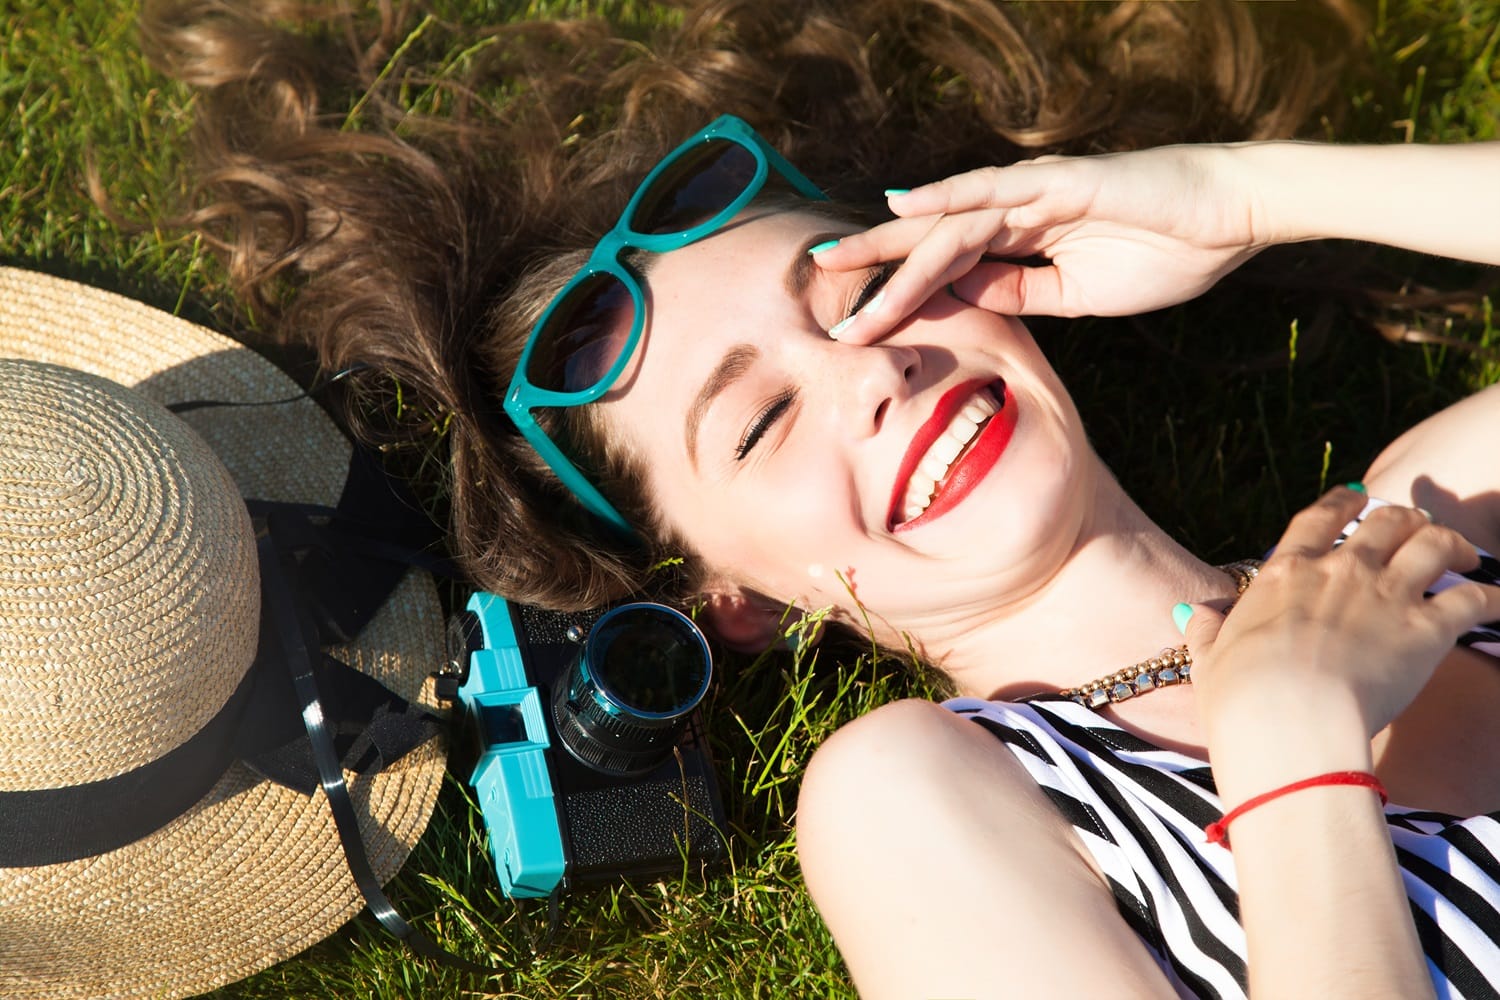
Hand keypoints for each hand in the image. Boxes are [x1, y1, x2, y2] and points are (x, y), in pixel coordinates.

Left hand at [814, 143, 1271, 341]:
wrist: (1234, 221)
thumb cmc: (1165, 253)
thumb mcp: (1075, 294)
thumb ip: (1018, 294)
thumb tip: (962, 298)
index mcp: (1021, 240)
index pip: (944, 266)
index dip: (898, 288)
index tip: (853, 320)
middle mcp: (1017, 210)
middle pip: (929, 238)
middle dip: (871, 262)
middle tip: (814, 281)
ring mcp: (1036, 192)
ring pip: (947, 222)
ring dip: (892, 246)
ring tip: (839, 265)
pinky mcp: (1062, 181)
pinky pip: (994, 189)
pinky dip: (947, 197)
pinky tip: (904, 206)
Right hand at [1183, 487, 1499, 744]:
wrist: (1285, 721)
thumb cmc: (1241, 697)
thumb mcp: (1210, 659)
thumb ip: (1207, 631)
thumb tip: (1196, 616)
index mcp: (1286, 574)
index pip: (1319, 519)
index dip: (1342, 503)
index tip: (1357, 497)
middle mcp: (1339, 572)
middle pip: (1386, 522)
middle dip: (1407, 519)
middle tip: (1418, 527)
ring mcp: (1385, 596)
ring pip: (1434, 544)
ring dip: (1454, 544)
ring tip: (1464, 554)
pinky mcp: (1426, 631)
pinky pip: (1474, 600)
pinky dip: (1492, 598)